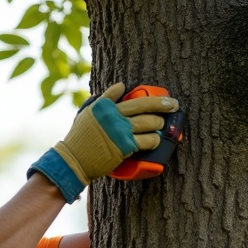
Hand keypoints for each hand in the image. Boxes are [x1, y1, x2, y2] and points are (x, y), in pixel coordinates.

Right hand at [28, 82, 179, 202]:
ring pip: (149, 122)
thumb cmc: (79, 138)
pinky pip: (147, 140)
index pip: (126, 93)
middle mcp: (114, 115)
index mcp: (104, 105)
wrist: (74, 160)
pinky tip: (156, 140)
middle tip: (173, 104)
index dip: (142, 93)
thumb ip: (102, 100)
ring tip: (162, 124)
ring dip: (159, 123)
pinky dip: (154, 140)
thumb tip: (120, 87)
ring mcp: (120, 130)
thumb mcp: (86, 113)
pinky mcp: (125, 146)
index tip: (156, 93)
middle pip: (144, 105)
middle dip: (162, 103)